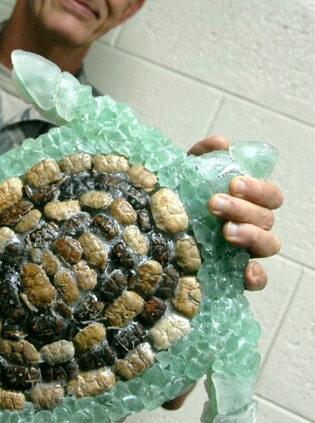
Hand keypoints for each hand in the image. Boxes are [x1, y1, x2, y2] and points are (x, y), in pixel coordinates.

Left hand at [187, 136, 282, 290]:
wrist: (153, 230)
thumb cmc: (178, 200)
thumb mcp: (185, 176)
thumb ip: (202, 157)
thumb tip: (221, 143)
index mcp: (247, 201)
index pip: (269, 195)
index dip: (258, 188)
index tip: (233, 183)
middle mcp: (252, 225)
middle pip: (266, 218)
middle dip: (243, 209)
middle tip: (214, 204)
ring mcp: (246, 251)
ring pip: (268, 245)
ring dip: (251, 236)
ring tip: (227, 232)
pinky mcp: (234, 275)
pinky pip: (258, 280)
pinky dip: (257, 276)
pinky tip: (247, 271)